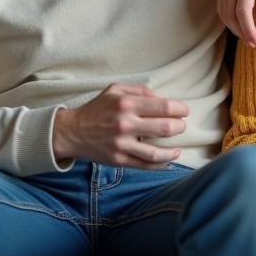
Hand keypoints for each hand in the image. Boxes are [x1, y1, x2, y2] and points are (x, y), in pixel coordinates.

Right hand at [52, 84, 188, 168]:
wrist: (72, 131)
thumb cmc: (97, 108)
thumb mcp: (116, 90)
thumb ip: (141, 91)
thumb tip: (162, 99)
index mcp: (126, 104)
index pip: (164, 106)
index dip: (180, 109)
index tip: (184, 111)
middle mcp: (125, 124)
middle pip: (166, 128)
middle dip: (180, 127)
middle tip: (181, 126)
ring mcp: (121, 144)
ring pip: (156, 152)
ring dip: (172, 151)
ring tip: (177, 148)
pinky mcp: (118, 159)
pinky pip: (144, 165)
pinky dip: (160, 165)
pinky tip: (167, 161)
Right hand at [217, 0, 255, 47]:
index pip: (242, 9)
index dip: (248, 29)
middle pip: (229, 14)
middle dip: (241, 32)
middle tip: (254, 43)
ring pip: (223, 12)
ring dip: (234, 28)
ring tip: (248, 36)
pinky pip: (221, 5)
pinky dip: (228, 18)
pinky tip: (240, 25)